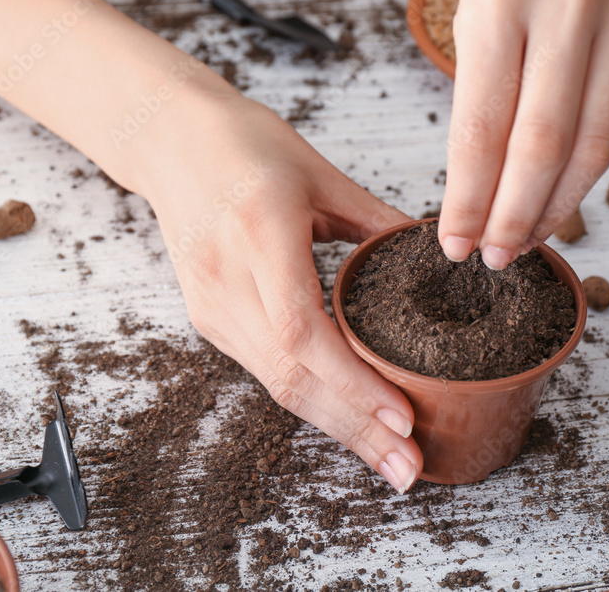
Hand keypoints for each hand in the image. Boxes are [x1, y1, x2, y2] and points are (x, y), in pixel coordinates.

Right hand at [144, 94, 422, 493]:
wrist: (169, 139)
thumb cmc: (245, 144)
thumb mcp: (322, 173)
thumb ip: (378, 222)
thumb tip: (438, 257)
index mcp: (258, 234)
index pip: (304, 331)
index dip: (355, 383)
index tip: (403, 419)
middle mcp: (228, 280)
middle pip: (291, 376)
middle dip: (355, 430)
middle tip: (408, 469)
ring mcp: (211, 305)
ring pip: (277, 383)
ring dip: (336, 426)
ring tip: (389, 458)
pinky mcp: (209, 317)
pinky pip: (266, 369)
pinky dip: (312, 400)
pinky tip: (349, 418)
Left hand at [438, 0, 608, 267]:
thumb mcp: (480, 11)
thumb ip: (485, 96)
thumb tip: (485, 195)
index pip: (482, 125)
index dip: (468, 197)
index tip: (454, 242)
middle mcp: (572, 5)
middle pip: (541, 146)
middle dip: (513, 216)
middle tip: (494, 258)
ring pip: (593, 146)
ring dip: (557, 208)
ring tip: (527, 240)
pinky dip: (587, 169)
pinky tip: (562, 193)